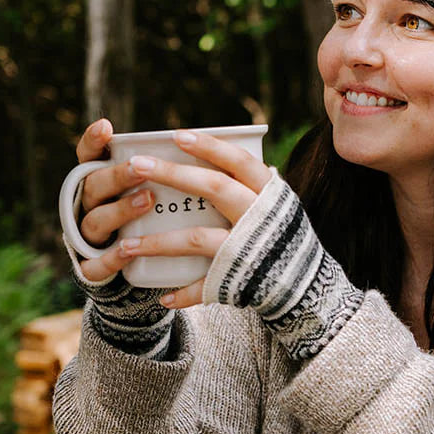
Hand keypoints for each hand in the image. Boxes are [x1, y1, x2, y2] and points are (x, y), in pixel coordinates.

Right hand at [74, 118, 155, 283]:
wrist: (140, 272)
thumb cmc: (155, 223)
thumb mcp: (159, 195)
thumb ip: (170, 175)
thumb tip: (207, 146)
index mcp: (102, 184)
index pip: (89, 158)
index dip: (93, 142)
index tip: (107, 126)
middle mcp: (91, 206)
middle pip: (94, 186)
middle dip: (117, 176)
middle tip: (141, 166)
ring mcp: (90, 237)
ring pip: (95, 221)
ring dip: (120, 210)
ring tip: (147, 200)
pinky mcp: (94, 268)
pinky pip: (97, 264)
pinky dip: (112, 257)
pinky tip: (128, 249)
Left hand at [118, 130, 273, 308]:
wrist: (308, 285)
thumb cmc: (283, 237)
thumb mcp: (277, 205)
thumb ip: (252, 185)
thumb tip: (230, 153)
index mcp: (268, 195)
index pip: (238, 161)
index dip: (209, 147)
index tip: (177, 135)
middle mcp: (259, 217)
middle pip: (214, 187)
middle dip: (173, 174)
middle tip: (137, 165)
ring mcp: (247, 249)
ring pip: (196, 238)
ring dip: (158, 243)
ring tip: (126, 244)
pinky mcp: (239, 279)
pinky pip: (205, 286)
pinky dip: (183, 294)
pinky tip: (162, 298)